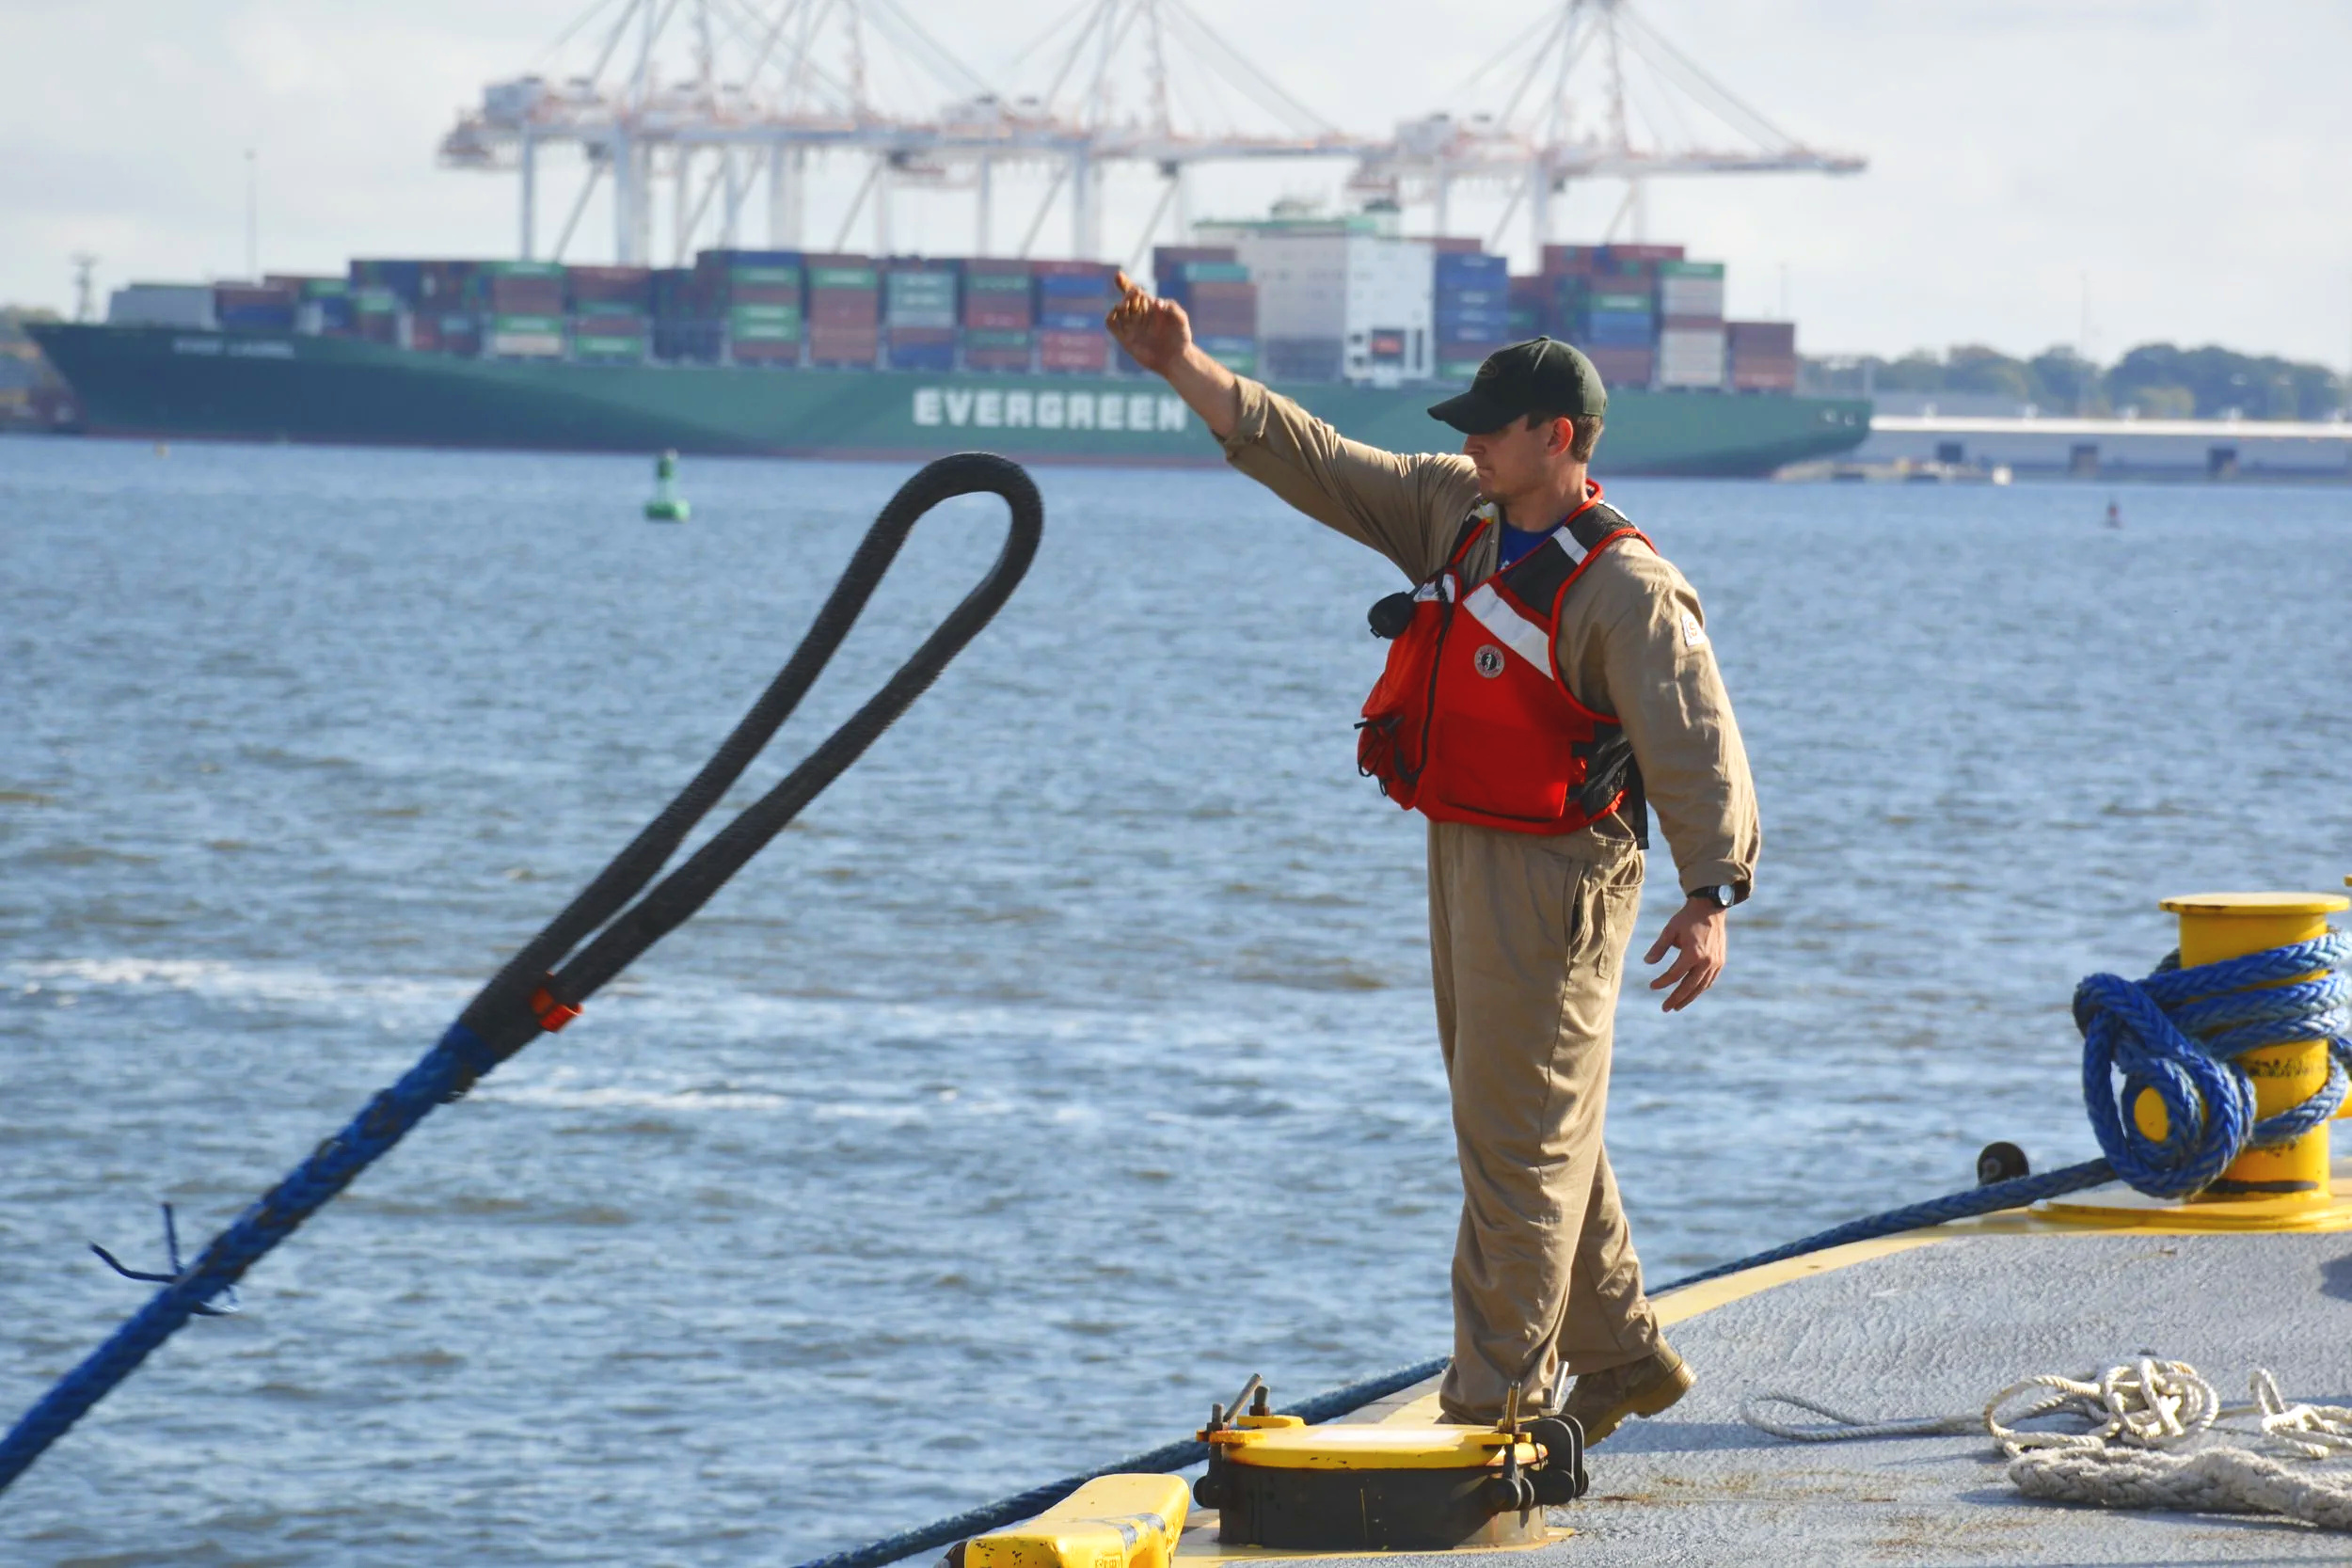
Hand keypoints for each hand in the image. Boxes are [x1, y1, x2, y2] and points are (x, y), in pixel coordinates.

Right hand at [1105, 269, 1191, 374]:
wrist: (1177, 358)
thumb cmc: (1181, 337)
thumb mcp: (1181, 319)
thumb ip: (1172, 307)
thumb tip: (1156, 303)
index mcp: (1150, 307)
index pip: (1135, 292)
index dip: (1125, 283)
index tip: (1118, 275)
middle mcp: (1139, 316)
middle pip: (1127, 299)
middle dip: (1128, 294)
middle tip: (1134, 294)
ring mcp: (1132, 327)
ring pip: (1118, 310)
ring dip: (1120, 304)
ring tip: (1126, 304)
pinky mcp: (1125, 339)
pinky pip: (1111, 325)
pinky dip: (1110, 316)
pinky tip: (1116, 312)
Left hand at [1642, 898, 1726, 1012]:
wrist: (1710, 908)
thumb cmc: (1687, 918)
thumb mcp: (1670, 930)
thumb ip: (1658, 948)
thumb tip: (1647, 963)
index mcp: (1693, 953)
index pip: (1675, 974)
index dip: (1662, 982)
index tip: (1652, 986)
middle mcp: (1706, 961)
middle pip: (1689, 986)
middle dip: (1676, 999)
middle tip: (1665, 1008)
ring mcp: (1715, 963)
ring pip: (1701, 987)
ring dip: (1688, 998)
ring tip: (1676, 1006)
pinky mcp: (1720, 962)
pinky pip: (1709, 981)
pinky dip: (1699, 989)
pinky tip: (1690, 993)